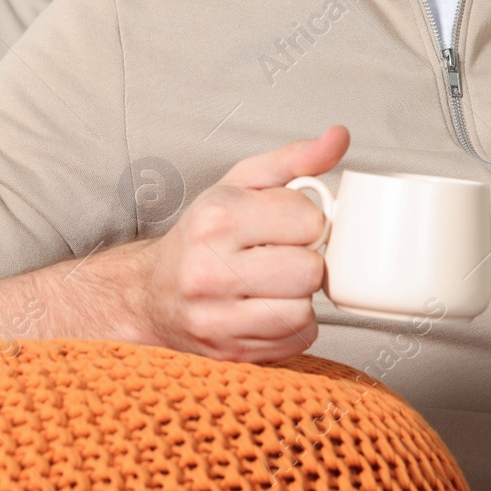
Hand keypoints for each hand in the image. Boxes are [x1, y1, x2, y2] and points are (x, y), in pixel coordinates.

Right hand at [129, 124, 349, 362]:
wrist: (151, 293)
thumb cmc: (203, 235)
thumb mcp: (241, 184)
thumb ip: (294, 159)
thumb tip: (339, 137)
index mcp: (217, 217)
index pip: (308, 219)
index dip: (306, 221)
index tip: (284, 225)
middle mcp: (210, 270)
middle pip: (310, 270)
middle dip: (304, 261)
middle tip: (280, 256)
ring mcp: (216, 319)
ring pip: (304, 311)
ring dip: (299, 297)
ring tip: (272, 283)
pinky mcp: (228, 353)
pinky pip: (296, 341)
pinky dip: (292, 326)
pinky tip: (267, 309)